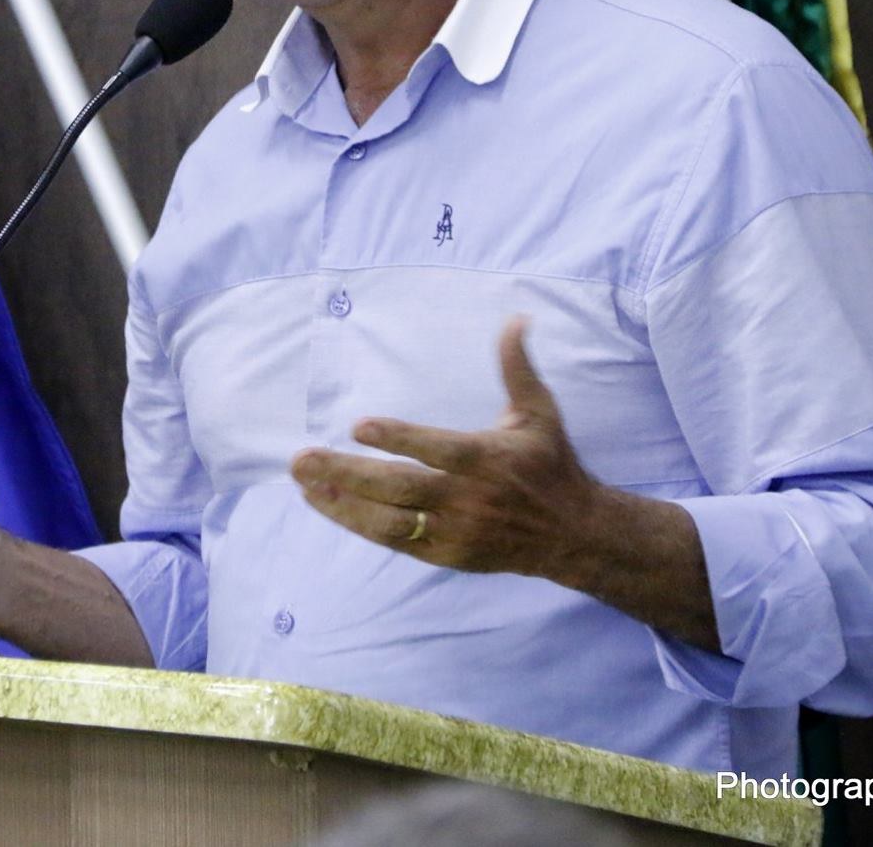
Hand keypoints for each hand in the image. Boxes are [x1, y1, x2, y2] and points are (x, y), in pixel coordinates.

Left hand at [290, 316, 610, 585]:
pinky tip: (328, 505)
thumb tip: (517, 318)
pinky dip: (359, 524)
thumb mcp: (540, 412)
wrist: (572, 534)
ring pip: (390, 522)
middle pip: (400, 489)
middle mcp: (469, 499)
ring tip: (303, 483)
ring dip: (342, 504)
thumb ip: (517, 367)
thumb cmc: (549, 464)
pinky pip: (396, 542)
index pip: (439, 450)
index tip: (357, 426)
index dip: (400, 438)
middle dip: (346, 475)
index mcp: (489, 459)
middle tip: (301, 460)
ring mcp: (456, 532)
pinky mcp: (447, 555)